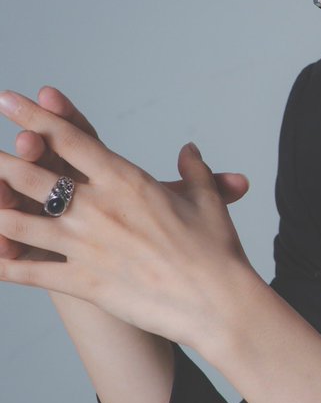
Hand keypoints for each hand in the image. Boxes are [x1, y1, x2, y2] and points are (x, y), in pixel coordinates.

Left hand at [0, 86, 249, 263]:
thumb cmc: (217, 251)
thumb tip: (189, 150)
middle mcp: (98, 208)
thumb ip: (194, 171)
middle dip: (1, 160)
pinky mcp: (82, 281)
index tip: (8, 100)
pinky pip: (28, 272)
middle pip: (32, 175)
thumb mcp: (207, 201)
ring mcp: (85, 245)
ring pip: (19, 221)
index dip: (34, 117)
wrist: (217, 302)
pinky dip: (2, 263)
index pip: (70, 139)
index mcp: (126, 181)